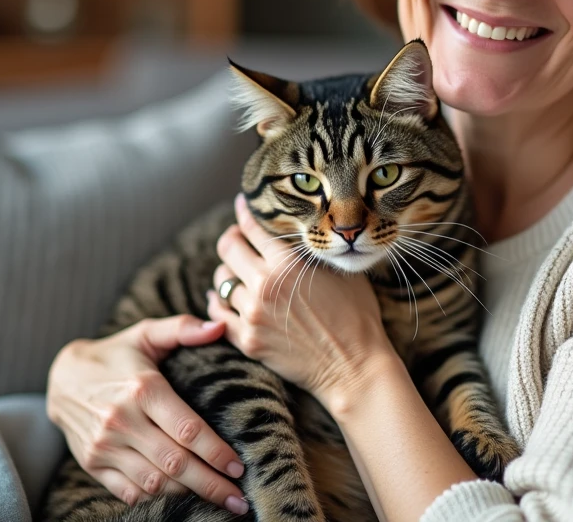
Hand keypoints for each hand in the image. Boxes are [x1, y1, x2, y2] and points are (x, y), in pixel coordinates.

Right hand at [45, 315, 248, 513]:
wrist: (62, 378)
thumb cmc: (115, 355)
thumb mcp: (146, 334)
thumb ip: (183, 328)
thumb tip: (220, 326)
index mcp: (143, 389)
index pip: (187, 430)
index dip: (217, 452)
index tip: (239, 467)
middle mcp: (122, 420)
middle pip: (175, 463)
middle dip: (211, 484)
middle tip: (239, 499)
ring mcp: (104, 446)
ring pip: (154, 482)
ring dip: (188, 494)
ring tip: (217, 499)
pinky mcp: (92, 463)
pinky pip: (128, 491)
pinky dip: (155, 499)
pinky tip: (180, 500)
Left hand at [206, 194, 392, 406]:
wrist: (353, 367)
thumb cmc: (356, 316)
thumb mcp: (341, 271)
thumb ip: (313, 250)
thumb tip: (298, 232)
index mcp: (286, 264)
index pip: (251, 228)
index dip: (244, 212)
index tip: (242, 205)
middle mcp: (263, 285)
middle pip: (228, 248)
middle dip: (232, 238)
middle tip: (238, 237)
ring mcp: (251, 315)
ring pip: (220, 281)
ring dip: (227, 271)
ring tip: (236, 270)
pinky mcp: (247, 340)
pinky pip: (217, 313)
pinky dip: (216, 301)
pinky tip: (221, 297)